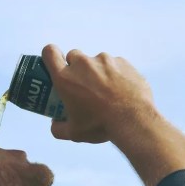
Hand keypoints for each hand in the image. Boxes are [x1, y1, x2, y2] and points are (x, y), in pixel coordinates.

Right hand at [40, 44, 157, 143]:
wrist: (134, 120)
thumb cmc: (101, 125)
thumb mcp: (74, 133)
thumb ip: (58, 128)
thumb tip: (55, 124)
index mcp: (66, 78)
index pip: (50, 52)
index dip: (51, 55)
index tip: (57, 64)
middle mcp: (83, 64)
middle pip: (74, 56)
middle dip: (77, 68)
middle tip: (84, 85)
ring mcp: (105, 60)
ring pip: (96, 61)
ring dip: (98, 72)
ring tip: (108, 92)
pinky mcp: (123, 62)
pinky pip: (115, 64)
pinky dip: (116, 74)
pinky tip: (122, 90)